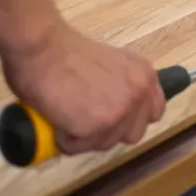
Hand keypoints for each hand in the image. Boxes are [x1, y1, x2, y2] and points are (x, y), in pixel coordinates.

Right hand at [1, 22, 165, 155]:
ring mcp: (118, 114)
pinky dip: (64, 139)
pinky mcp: (94, 129)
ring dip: (85, 136)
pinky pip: (78, 147)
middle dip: (110, 130)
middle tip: (86, 117)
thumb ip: (123, 83)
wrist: (41, 48)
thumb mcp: (112, 62)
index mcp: (145, 76)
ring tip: (67, 114)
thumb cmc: (66, 51)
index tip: (115, 115)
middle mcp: (138, 95)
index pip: (154, 112)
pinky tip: (57, 119)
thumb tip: (116, 105)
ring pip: (104, 144)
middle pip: (132, 134)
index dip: (133, 117)